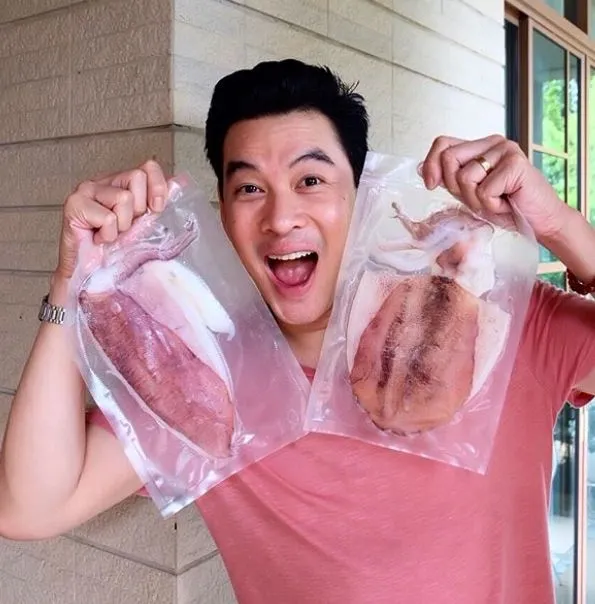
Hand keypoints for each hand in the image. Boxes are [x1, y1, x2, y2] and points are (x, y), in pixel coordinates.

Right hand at [55, 159, 167, 280]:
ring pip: (124, 198)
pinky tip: (99, 239)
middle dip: (138, 209)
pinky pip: (108, 217)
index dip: (157, 187)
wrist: (91, 273)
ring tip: (111, 235)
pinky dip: (108, 234)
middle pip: (137, 177)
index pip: (148, 167)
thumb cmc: (116, 250)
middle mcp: (104, 182)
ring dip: (122, 225)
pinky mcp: (74, 204)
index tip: (156, 209)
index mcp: (122, 183)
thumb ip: (157, 204)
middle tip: (125, 227)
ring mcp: (87, 190)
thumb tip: (178, 185)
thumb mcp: (144, 224)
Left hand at [419, 134, 570, 241]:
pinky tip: (507, 202)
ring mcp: (505, 150)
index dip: (431, 164)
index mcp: (479, 147)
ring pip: (465, 177)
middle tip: (477, 198)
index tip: (432, 185)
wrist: (539, 222)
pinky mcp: (516, 163)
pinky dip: (492, 205)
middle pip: (449, 157)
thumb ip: (450, 179)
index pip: (443, 143)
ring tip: (496, 201)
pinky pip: (484, 190)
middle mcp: (492, 143)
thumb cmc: (506, 208)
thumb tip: (421, 168)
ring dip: (476, 200)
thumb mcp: (469, 193)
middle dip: (456, 188)